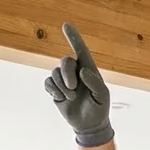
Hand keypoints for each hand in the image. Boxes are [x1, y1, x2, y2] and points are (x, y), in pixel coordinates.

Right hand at [43, 23, 113, 146]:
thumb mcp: (102, 96)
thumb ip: (94, 82)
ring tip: (71, 98)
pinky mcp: (55, 89)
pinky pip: (48, 82)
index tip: (66, 25)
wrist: (89, 124)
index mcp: (88, 69)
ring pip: (55, 73)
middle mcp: (75, 72)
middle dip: (67, 73)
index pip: (80, 49)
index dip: (73, 37)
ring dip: (62, 86)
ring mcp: (64, 80)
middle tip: (73, 88)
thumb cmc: (99, 108)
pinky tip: (61, 98)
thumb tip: (83, 71)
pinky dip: (54, 90)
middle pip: (65, 61)